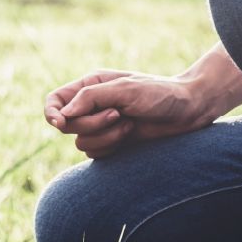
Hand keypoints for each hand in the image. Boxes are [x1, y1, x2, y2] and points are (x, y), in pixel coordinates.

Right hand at [44, 70, 219, 157]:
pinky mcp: (111, 143)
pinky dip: (111, 147)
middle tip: (117, 115)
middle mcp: (90, 106)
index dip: (51, 113)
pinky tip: (130, 136)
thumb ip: (90, 98)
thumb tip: (63, 115)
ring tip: (129, 125)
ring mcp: (100, 126)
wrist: (189, 111)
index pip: (54, 101)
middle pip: (67, 125)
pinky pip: (95, 154)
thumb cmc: (160, 93)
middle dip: (91, 124)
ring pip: (81, 142)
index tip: (61, 123)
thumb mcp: (124, 89)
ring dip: (105, 137)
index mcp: (89, 87)